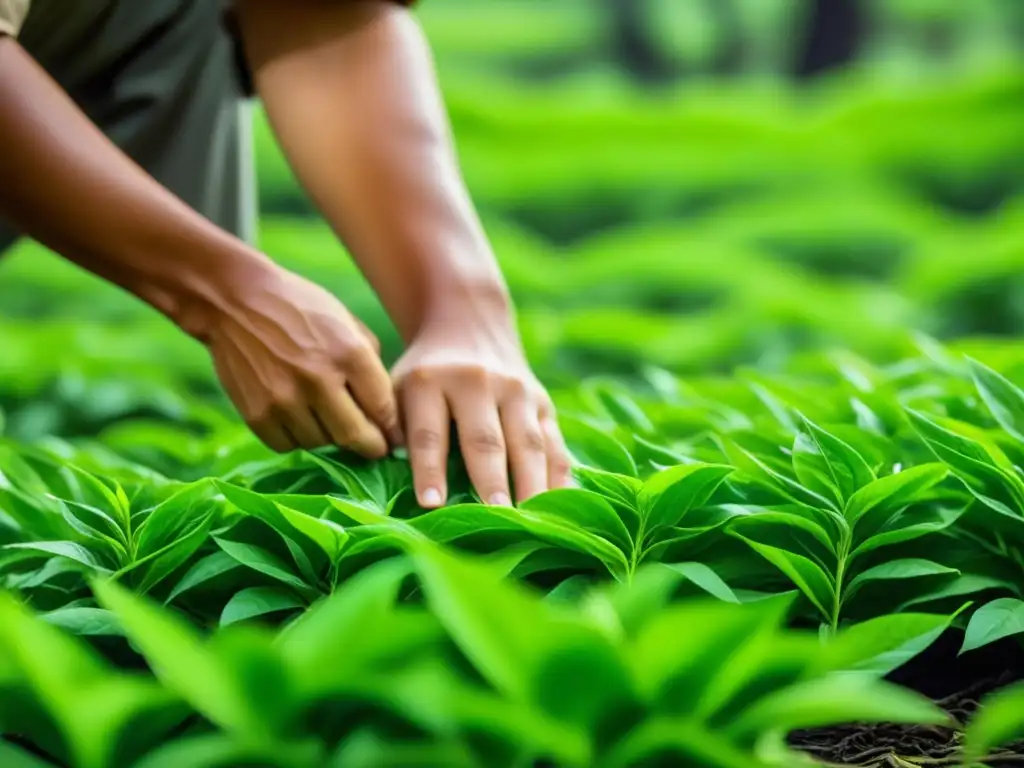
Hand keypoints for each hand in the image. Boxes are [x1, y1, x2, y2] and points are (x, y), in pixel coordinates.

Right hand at [202, 264, 400, 456]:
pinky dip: (297, 438)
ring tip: (327, 419)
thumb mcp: (347, 322)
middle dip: (369, 446)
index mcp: (350, 354)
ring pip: (321, 443)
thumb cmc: (299, 308)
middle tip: (371, 445)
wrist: (233, 300)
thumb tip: (386, 412)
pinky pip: (287, 445)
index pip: (383, 410)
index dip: (392, 428)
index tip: (392, 435)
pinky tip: (298, 418)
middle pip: (355, 437)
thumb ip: (370, 364)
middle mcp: (319, 380)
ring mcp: (285, 400)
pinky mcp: (256, 414)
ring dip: (329, 438)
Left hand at [392, 321, 573, 507]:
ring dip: (531, 482)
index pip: (430, 433)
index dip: (430, 470)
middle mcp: (477, 382)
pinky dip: (558, 475)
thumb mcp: (398, 389)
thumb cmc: (425, 375)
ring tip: (532, 518)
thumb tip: (399, 485)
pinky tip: (560, 504)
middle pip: (485, 439)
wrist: (468, 325)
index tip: (431, 504)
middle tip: (497, 515)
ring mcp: (516, 390)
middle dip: (492, 479)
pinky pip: (554, 442)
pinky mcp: (542, 402)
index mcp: (430, 382)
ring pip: (527, 442)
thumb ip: (396, 430)